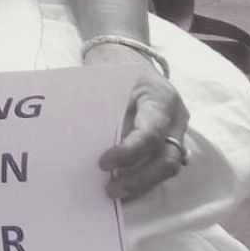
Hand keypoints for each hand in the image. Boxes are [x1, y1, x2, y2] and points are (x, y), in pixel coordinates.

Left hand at [89, 44, 190, 199]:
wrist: (125, 55)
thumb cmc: (111, 68)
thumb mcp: (104, 79)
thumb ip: (98, 108)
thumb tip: (73, 140)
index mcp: (160, 98)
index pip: (151, 132)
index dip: (130, 153)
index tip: (103, 163)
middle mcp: (175, 118)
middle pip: (167, 158)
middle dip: (140, 179)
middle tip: (110, 190)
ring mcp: (176, 131)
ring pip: (168, 168)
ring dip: (142, 185)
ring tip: (115, 195)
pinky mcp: (169, 142)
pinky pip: (161, 167)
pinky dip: (143, 181)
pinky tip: (123, 192)